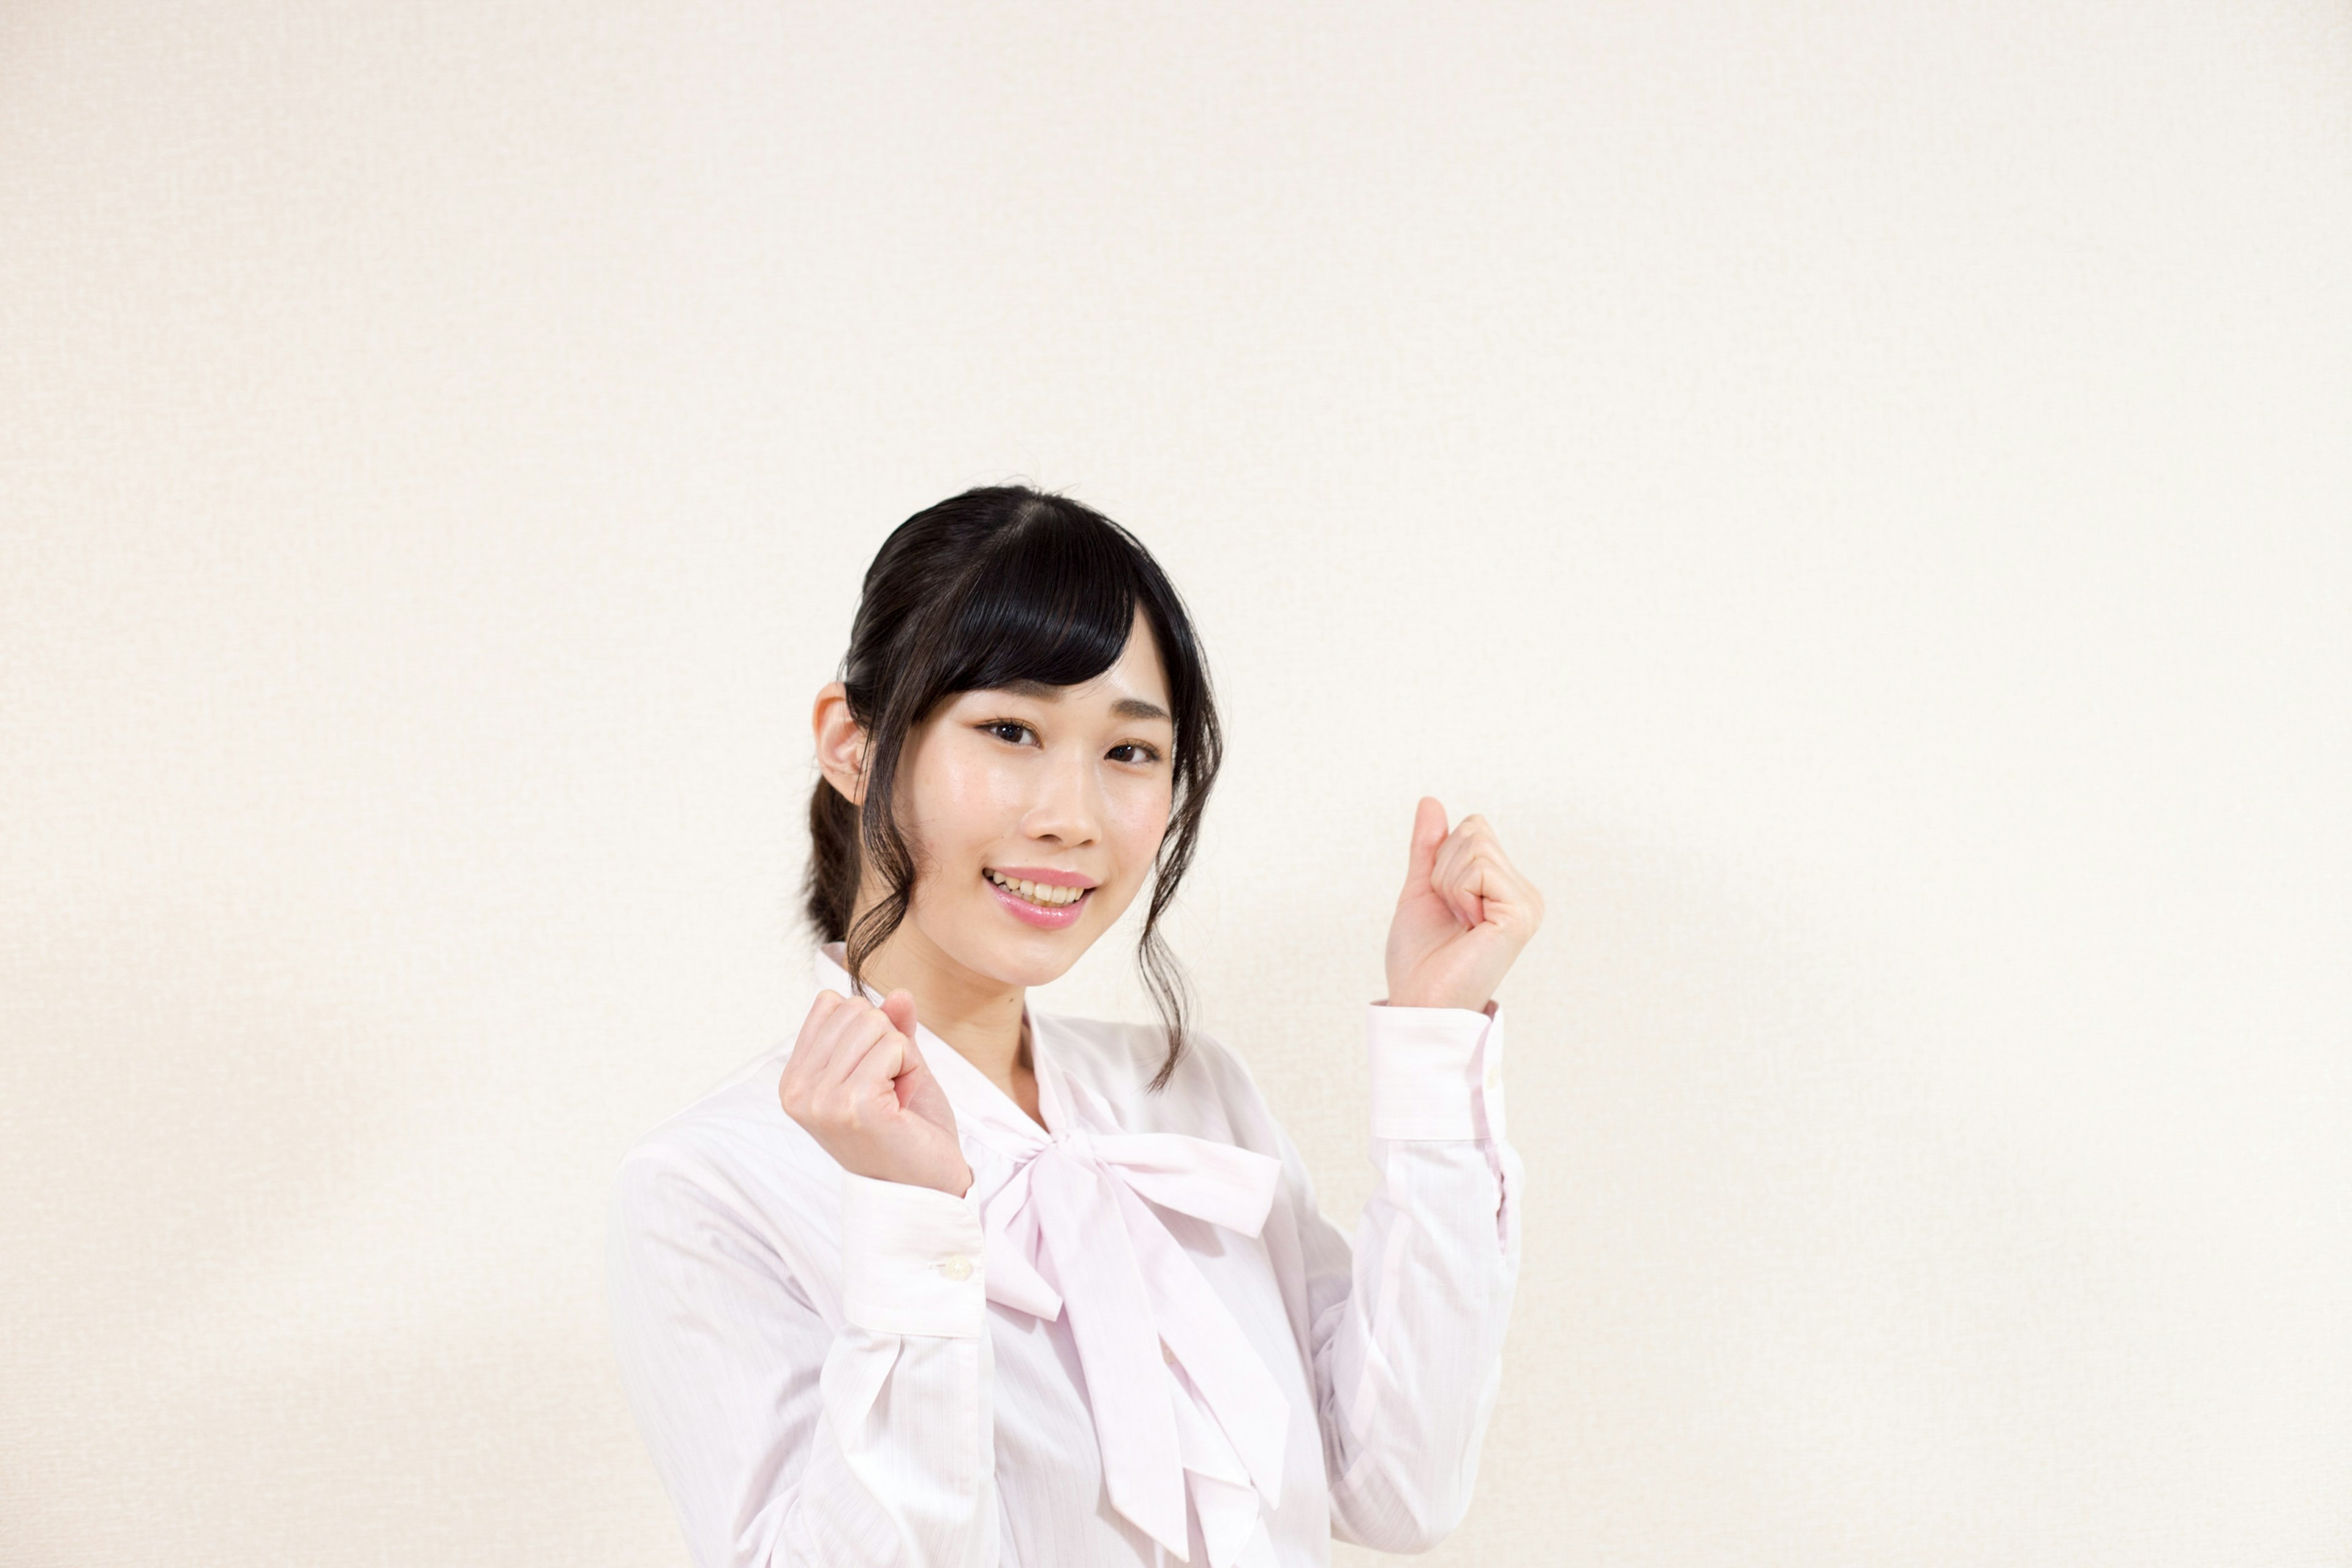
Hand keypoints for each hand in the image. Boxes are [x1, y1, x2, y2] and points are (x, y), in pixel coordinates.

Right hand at [779, 989, 972, 1197]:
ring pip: (876, 1025)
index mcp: (795, 1080)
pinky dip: (910, 1069)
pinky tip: (902, 1104)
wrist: (925, 1186)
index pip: (831, 1005)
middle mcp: (798, 1091)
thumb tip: (898, 994)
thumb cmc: (906, 1130)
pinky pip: (895, 1046)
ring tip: (895, 1099)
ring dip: (901, 1058)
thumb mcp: (893, 1068)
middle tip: (889, 1091)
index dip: (868, 1032)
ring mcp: (822, 1100)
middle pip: (855, 1010)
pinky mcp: (855, 1106)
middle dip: (887, 1043)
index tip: (874, 1075)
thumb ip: (891, 1029)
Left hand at [1383, 796, 1543, 1011]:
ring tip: (1459, 923)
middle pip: (1475, 831)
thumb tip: (1430, 801)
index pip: (1474, 827)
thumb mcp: (1421, 889)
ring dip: (1448, 883)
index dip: (1443, 858)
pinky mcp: (1520, 914)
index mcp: (1506, 887)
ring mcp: (1527, 904)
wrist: (1419, 999)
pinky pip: (1478, 868)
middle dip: (1443, 869)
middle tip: (1451, 915)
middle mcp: (1524, 893)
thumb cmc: (1421, 956)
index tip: (1446, 903)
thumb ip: (1430, 847)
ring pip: (1475, 845)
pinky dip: (1458, 893)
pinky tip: (1468, 928)